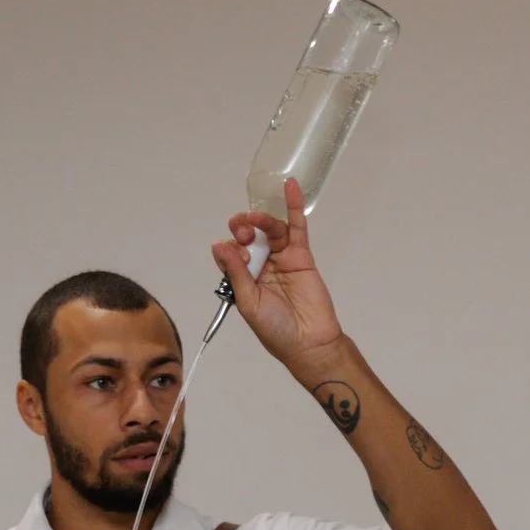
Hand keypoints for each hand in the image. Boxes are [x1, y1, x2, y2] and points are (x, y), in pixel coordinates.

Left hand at [210, 177, 344, 374]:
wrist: (308, 343)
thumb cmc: (276, 330)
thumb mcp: (248, 303)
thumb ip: (237, 273)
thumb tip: (220, 246)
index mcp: (244, 280)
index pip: (231, 253)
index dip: (229, 248)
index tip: (234, 254)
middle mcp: (261, 266)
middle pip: (248, 236)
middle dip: (241, 230)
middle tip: (243, 235)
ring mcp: (282, 259)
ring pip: (269, 230)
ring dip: (260, 220)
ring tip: (254, 220)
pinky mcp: (301, 256)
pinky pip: (297, 227)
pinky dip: (293, 206)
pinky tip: (289, 187)